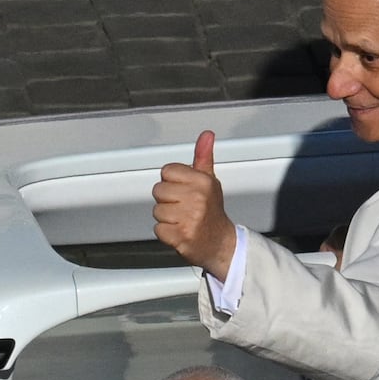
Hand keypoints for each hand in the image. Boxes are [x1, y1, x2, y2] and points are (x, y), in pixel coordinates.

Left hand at [152, 130, 237, 280]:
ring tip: (183, 220)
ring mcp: (189, 218)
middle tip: (184, 208)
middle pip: (159, 190)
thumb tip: (206, 135)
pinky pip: (158, 229)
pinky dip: (166, 233)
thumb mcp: (210, 181)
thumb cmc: (212, 212)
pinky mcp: (181, 236)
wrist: (221, 244)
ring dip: (167, 218)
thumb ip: (203, 157)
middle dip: (168, 201)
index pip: (167, 171)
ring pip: (157, 210)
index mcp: (202, 181)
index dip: (173, 182)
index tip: (185, 192)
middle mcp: (197, 198)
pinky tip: (180, 231)